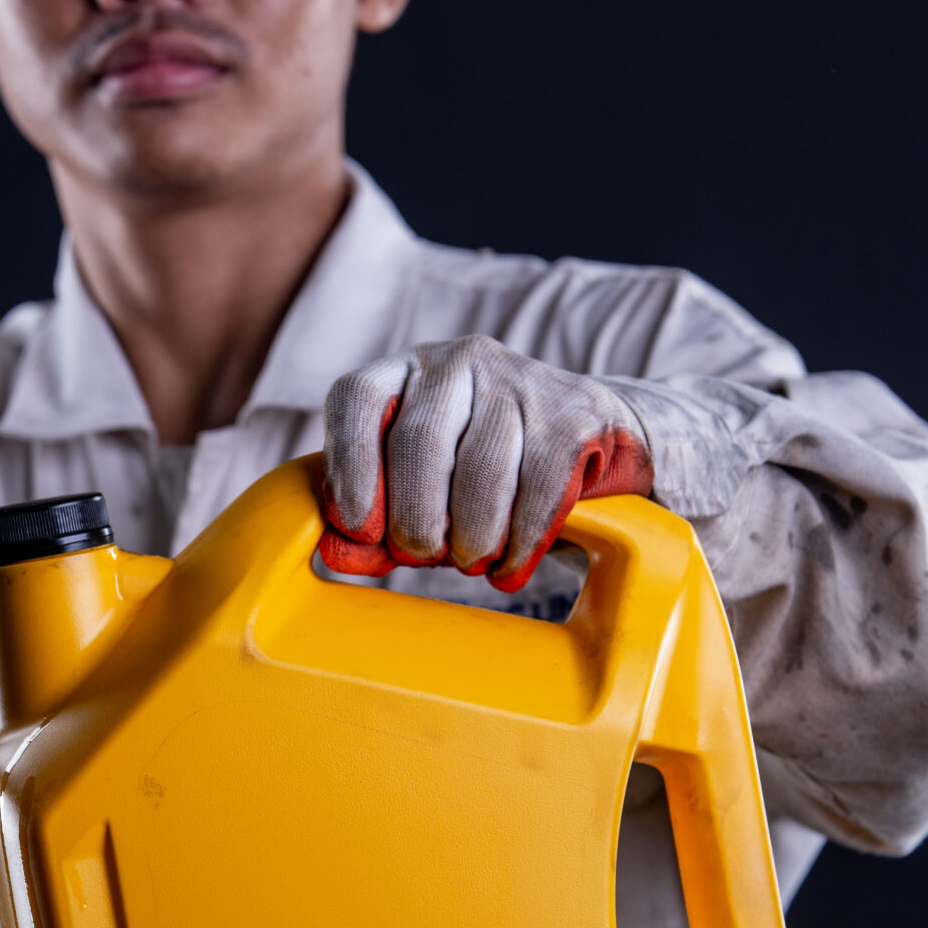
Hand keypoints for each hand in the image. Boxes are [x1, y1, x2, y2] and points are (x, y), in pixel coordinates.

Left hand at [319, 337, 652, 589]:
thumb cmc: (480, 476)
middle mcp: (458, 362)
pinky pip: (537, 491)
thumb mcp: (419, 497)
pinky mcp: (573, 414)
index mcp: (404, 373)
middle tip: (424, 557)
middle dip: (415, 522)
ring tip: (471, 560)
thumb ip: (371, 528)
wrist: (594, 438)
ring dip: (471, 539)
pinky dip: (519, 545)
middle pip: (418, 444)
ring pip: (480, 473)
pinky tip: (509, 565)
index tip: (360, 527)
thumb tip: (333, 550)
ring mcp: (518, 380)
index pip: (357, 399)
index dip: (349, 467)